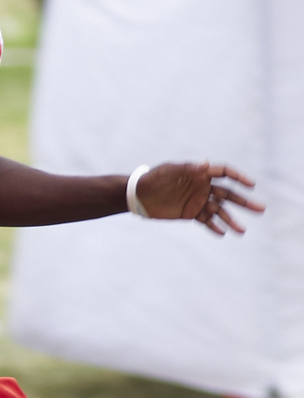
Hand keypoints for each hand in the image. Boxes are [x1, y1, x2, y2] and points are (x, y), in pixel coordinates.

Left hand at [134, 161, 261, 233]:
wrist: (137, 195)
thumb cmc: (153, 178)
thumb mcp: (169, 171)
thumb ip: (188, 168)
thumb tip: (206, 164)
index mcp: (201, 173)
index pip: (225, 174)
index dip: (239, 177)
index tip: (251, 185)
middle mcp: (203, 187)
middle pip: (228, 195)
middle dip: (244, 202)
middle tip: (260, 209)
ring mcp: (198, 201)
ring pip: (219, 211)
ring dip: (231, 220)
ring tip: (242, 231)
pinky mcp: (190, 213)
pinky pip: (206, 221)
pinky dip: (214, 227)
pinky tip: (222, 233)